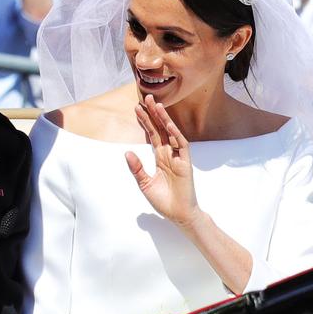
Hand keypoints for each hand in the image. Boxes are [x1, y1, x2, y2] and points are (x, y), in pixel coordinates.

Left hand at [125, 95, 200, 226]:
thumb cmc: (164, 200)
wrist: (178, 215)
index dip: (145, 122)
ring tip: (155, 105)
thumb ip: (137, 168)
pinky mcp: (186, 164)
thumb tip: (126, 153)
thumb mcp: (144, 183)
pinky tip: (169, 125)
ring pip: (171, 133)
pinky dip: (175, 134)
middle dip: (153, 114)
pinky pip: (181, 145)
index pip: (152, 135)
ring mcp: (178, 158)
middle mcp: (169, 154)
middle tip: (145, 98)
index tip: (136, 109)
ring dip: (164, 119)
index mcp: (160, 158)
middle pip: (161, 129)